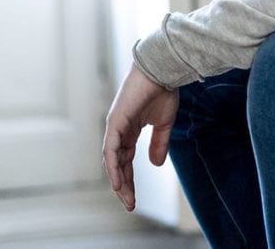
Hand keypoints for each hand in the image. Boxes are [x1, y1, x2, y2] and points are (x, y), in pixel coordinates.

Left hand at [102, 64, 179, 211]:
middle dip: (124, 185)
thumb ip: (159, 143)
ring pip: (112, 160)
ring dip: (119, 181)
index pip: (126, 160)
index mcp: (129, 130)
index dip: (129, 179)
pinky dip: (113, 167)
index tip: (134, 199)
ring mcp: (115, 126)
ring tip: (126, 198)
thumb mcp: (164, 124)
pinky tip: (118, 182)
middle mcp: (118, 130)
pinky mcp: (115, 122)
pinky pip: (111, 150)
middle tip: (130, 204)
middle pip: (117, 164)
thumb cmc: (163, 90)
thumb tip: (156, 164)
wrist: (162, 70)